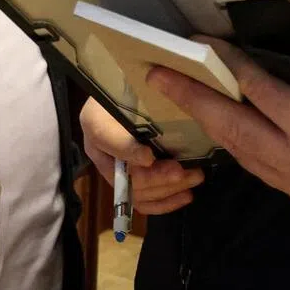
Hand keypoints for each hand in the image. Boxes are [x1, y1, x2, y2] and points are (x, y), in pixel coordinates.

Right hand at [79, 96, 203, 214]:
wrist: (129, 92)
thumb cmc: (131, 86)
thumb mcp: (133, 87)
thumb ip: (143, 91)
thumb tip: (158, 88)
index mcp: (95, 121)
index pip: (105, 139)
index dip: (127, 152)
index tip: (150, 156)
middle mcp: (100, 149)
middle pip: (124, 174)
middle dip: (157, 177)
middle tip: (183, 172)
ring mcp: (113, 168)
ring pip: (136, 192)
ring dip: (167, 190)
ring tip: (194, 178)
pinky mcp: (128, 182)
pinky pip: (142, 201)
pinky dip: (164, 202)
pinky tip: (185, 196)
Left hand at [148, 39, 289, 211]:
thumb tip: (287, 47)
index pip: (258, 89)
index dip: (227, 62)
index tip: (201, 41)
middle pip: (231, 125)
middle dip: (191, 96)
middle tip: (158, 74)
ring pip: (235, 149)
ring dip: (204, 119)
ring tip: (177, 92)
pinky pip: (251, 163)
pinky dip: (229, 139)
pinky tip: (216, 119)